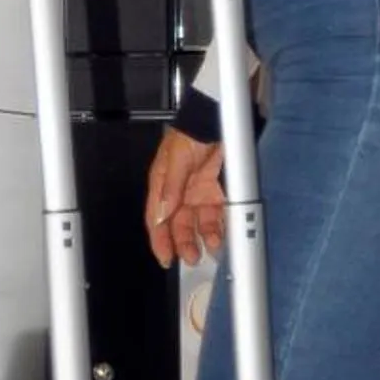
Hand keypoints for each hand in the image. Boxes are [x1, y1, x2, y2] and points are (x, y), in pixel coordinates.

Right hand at [146, 127, 225, 267]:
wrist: (215, 120)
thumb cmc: (189, 134)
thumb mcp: (176, 160)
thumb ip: (170, 188)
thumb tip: (162, 214)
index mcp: (162, 187)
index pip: (156, 219)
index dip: (159, 240)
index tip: (165, 258)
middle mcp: (179, 194)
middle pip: (177, 225)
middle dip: (183, 243)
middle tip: (191, 258)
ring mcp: (198, 194)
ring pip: (198, 224)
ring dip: (203, 237)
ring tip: (211, 247)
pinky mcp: (217, 193)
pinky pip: (217, 216)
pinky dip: (220, 227)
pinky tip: (223, 235)